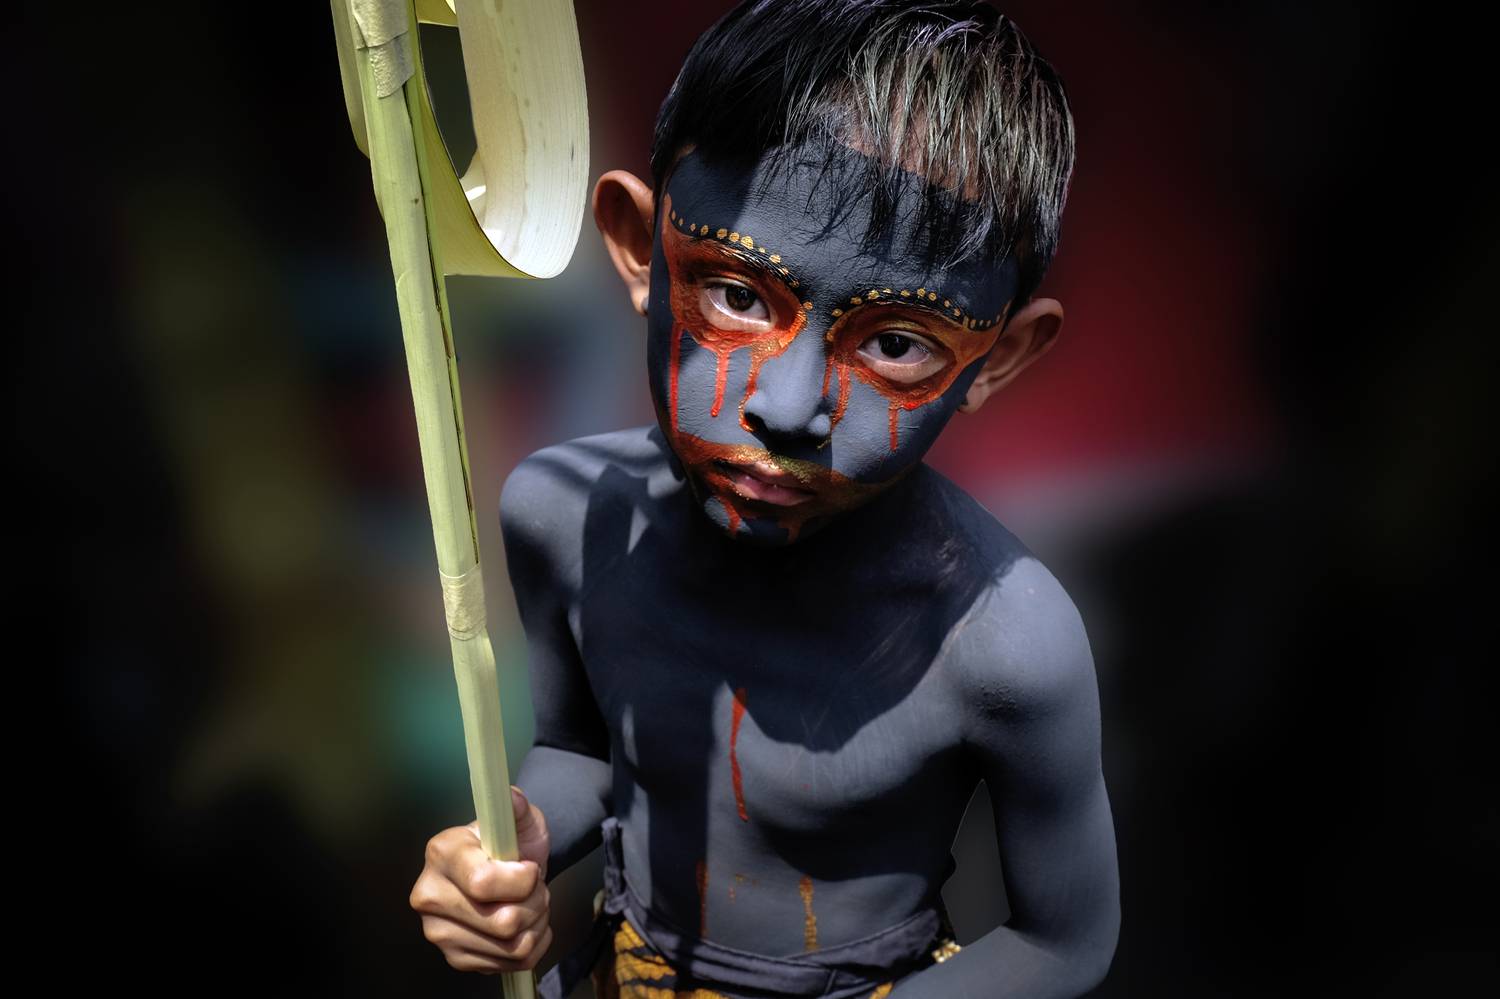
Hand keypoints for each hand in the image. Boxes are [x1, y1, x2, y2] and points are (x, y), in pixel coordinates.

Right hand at [410, 786, 552, 973]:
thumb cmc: (510, 843)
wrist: (507, 871)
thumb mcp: (518, 819)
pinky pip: (514, 963)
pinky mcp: (456, 958)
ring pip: (513, 945)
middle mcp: (429, 895)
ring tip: (530, 903)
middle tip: (533, 886)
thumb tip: (513, 797)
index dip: (521, 879)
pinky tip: (525, 924)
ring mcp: (439, 932)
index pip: (483, 883)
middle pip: (503, 922)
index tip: (529, 867)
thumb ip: (517, 806)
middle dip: (535, 902)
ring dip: (537, 923)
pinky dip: (533, 943)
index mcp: (441, 853)